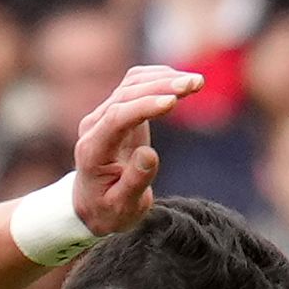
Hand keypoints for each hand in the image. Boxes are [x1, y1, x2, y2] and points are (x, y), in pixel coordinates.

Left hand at [70, 64, 200, 237]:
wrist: (91, 204)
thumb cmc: (108, 211)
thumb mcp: (122, 209)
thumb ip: (135, 182)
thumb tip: (150, 154)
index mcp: (92, 151)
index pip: (117, 118)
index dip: (144, 107)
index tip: (173, 102)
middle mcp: (94, 126)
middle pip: (126, 95)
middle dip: (161, 86)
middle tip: (196, 84)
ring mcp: (103, 114)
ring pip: (132, 84)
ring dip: (164, 78)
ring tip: (196, 82)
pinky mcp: (117, 108)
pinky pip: (136, 84)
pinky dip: (159, 78)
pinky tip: (182, 80)